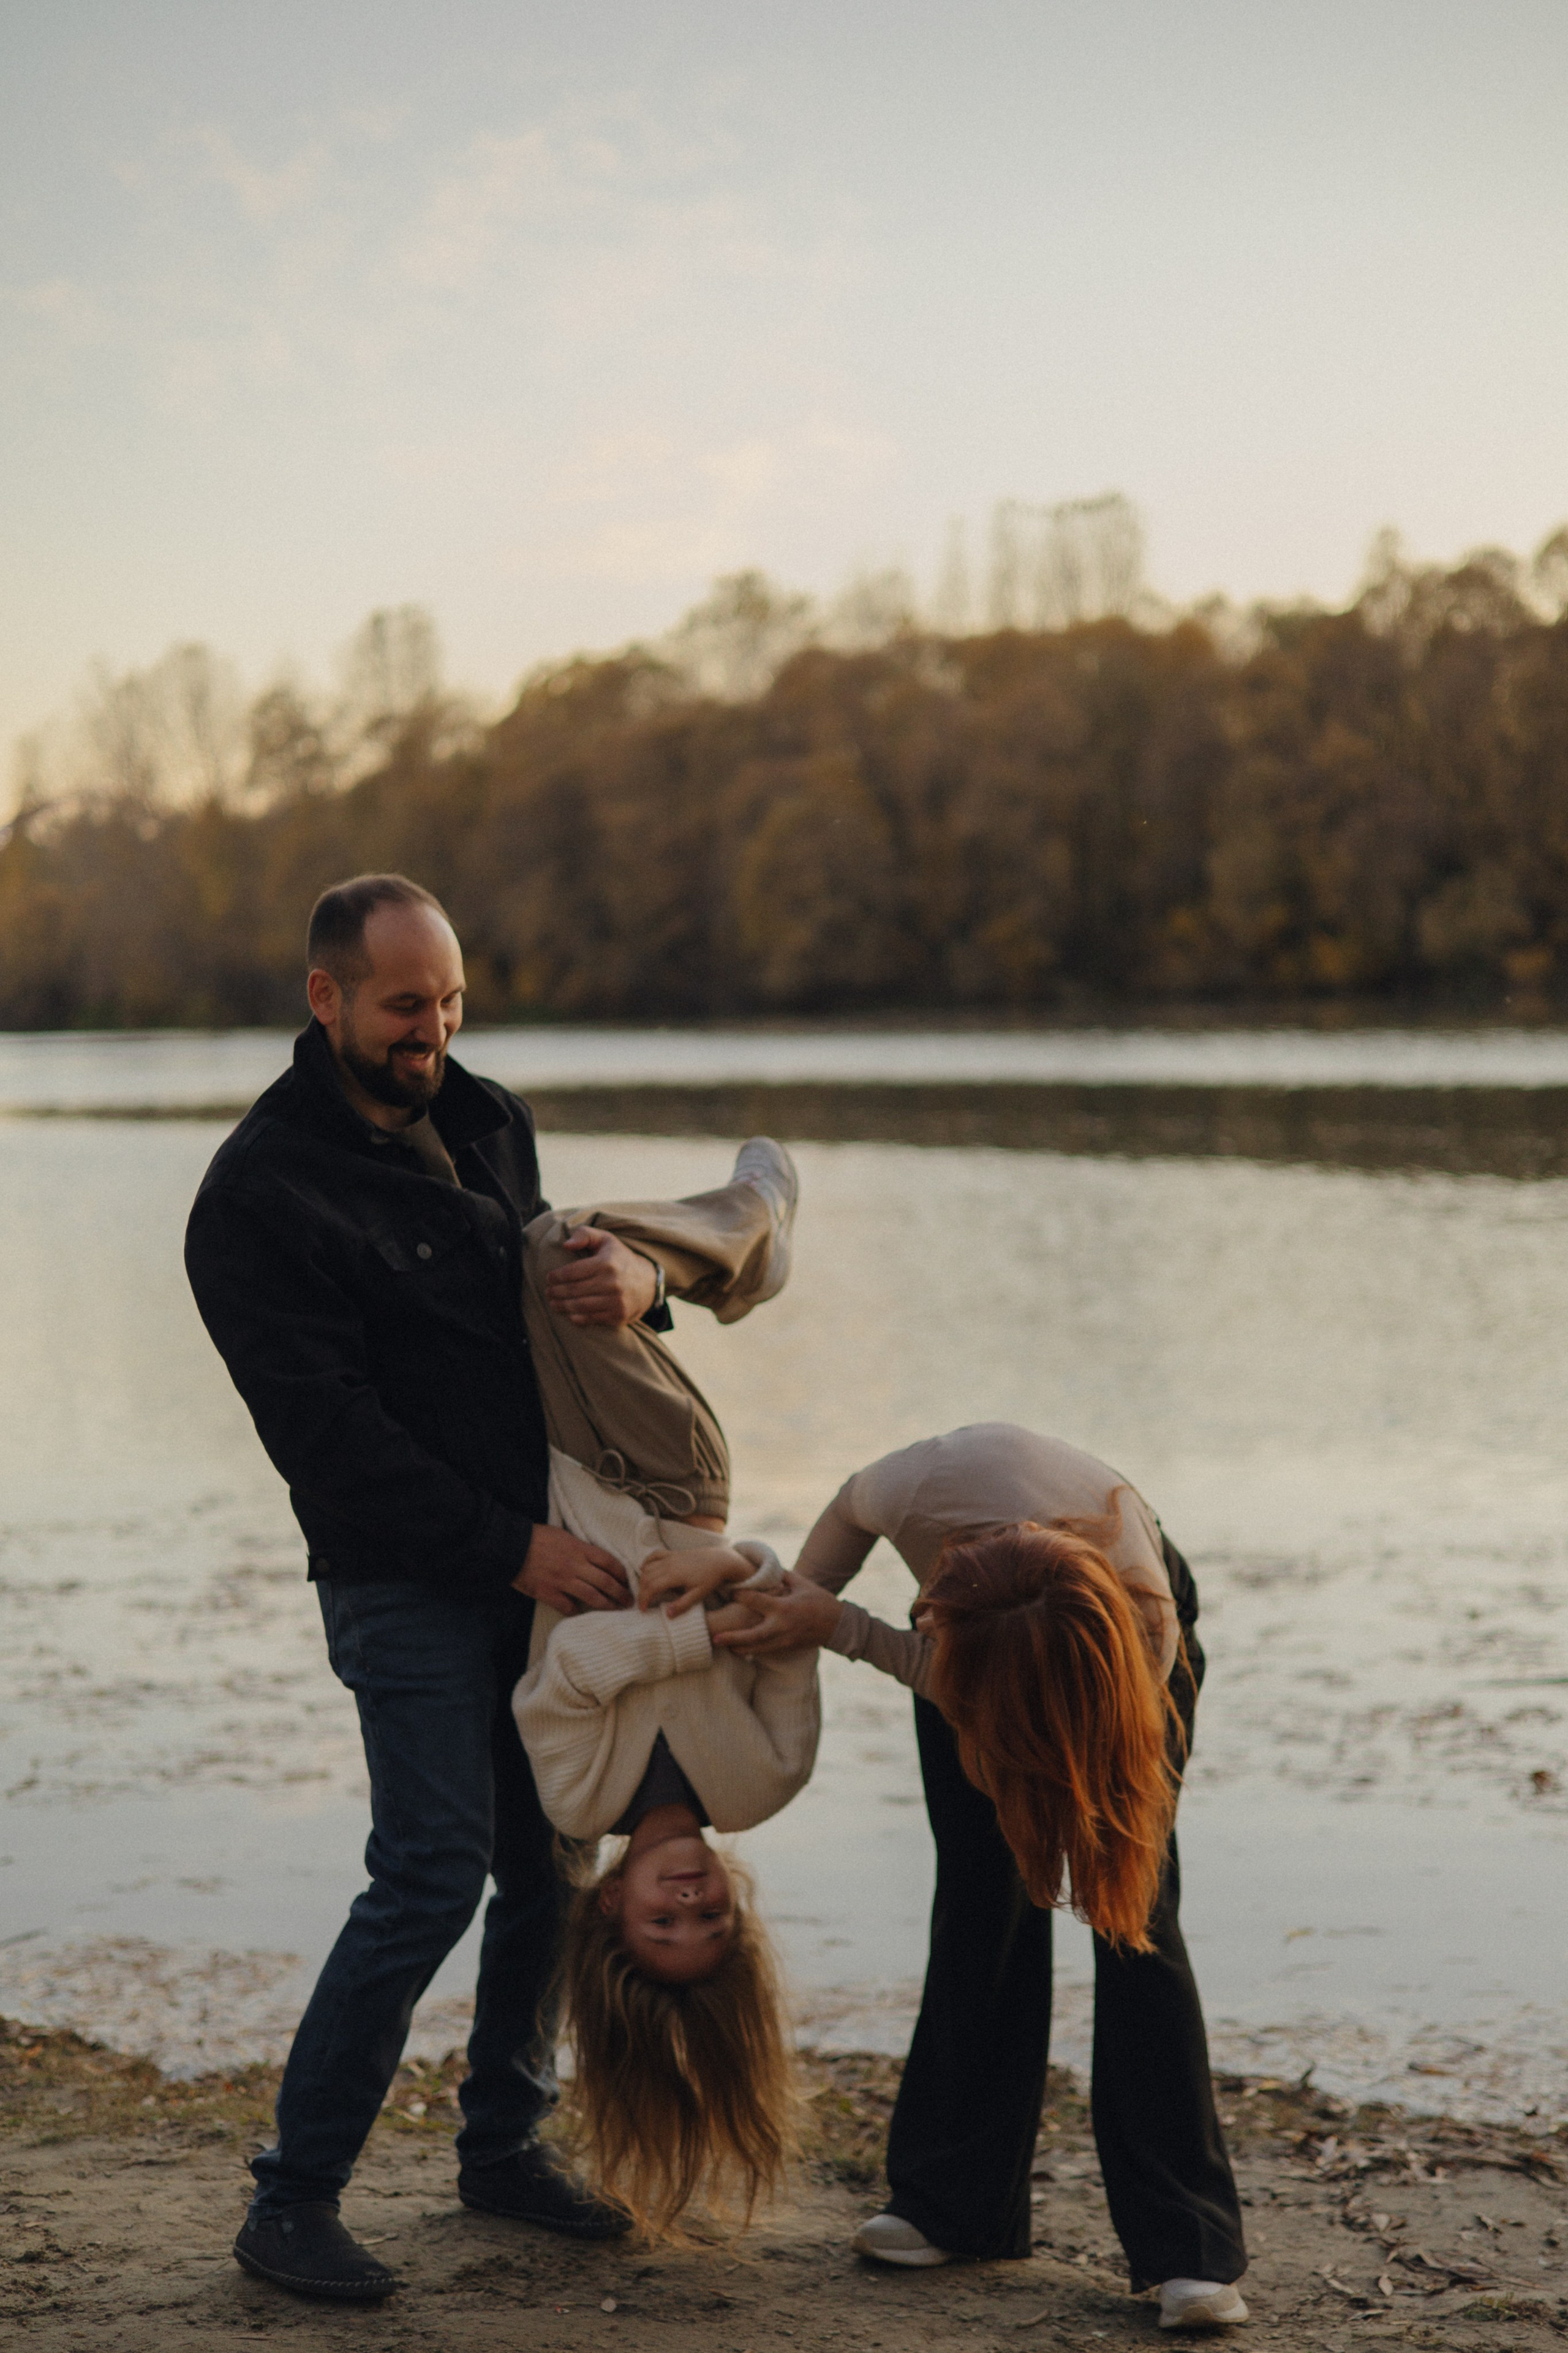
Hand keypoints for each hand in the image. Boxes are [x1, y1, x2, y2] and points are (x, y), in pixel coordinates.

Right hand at [514, 1523, 630, 1613]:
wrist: (511, 1546)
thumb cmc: (536, 1537)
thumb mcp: (563, 1535)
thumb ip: (580, 1547)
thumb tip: (594, 1558)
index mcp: (580, 1548)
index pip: (609, 1562)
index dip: (622, 1574)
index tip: (628, 1581)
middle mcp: (575, 1565)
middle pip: (606, 1582)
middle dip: (620, 1593)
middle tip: (629, 1601)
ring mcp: (562, 1581)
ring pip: (592, 1597)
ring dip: (607, 1605)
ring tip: (615, 1611)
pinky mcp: (548, 1593)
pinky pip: (569, 1607)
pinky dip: (578, 1612)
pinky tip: (583, 1615)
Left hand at [543, 1227, 658, 1327]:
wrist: (648, 1282)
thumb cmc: (620, 1259)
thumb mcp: (606, 1240)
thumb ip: (585, 1235)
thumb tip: (566, 1245)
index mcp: (606, 1263)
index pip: (572, 1272)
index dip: (556, 1276)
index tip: (549, 1278)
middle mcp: (612, 1283)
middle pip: (573, 1290)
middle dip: (556, 1292)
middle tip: (547, 1293)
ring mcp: (616, 1301)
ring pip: (580, 1306)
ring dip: (562, 1306)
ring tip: (553, 1303)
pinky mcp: (618, 1315)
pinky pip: (591, 1318)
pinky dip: (577, 1318)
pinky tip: (569, 1313)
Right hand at [638, 1544, 755, 1616]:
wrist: (720, 1560)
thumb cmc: (710, 1579)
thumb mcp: (698, 1595)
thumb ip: (682, 1605)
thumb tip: (667, 1614)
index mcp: (674, 1575)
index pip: (651, 1587)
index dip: (644, 1599)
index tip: (642, 1610)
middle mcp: (669, 1564)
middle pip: (646, 1578)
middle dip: (641, 1592)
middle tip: (643, 1603)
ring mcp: (670, 1557)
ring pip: (648, 1567)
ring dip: (643, 1579)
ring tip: (645, 1592)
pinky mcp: (673, 1553)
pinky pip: (655, 1555)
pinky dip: (646, 1562)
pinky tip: (643, 1569)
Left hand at [711, 1571, 842, 1655]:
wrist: (838, 1625)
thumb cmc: (819, 1600)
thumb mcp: (801, 1583)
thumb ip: (781, 1576)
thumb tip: (763, 1567)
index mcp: (785, 1608)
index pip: (757, 1602)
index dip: (740, 1597)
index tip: (729, 1592)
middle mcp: (782, 1626)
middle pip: (753, 1635)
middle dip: (733, 1638)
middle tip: (715, 1637)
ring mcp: (784, 1640)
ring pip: (757, 1648)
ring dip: (739, 1648)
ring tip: (721, 1645)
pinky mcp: (786, 1647)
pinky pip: (765, 1651)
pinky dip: (751, 1651)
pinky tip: (738, 1649)